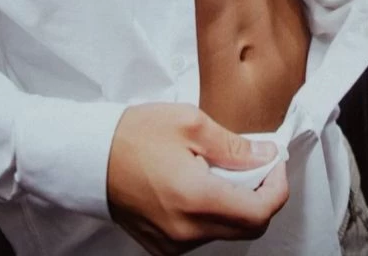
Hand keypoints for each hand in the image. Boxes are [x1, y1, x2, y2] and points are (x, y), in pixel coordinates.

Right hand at [107, 103, 288, 254]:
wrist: (90, 156)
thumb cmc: (135, 135)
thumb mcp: (191, 124)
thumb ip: (235, 146)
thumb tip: (266, 156)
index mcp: (197, 200)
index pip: (260, 212)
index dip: (278, 187)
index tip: (275, 163)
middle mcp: (186, 232)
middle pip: (248, 228)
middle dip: (261, 195)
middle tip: (255, 164)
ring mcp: (173, 244)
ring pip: (226, 231)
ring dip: (235, 203)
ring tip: (220, 169)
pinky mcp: (162, 246)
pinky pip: (203, 235)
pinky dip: (213, 212)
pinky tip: (201, 184)